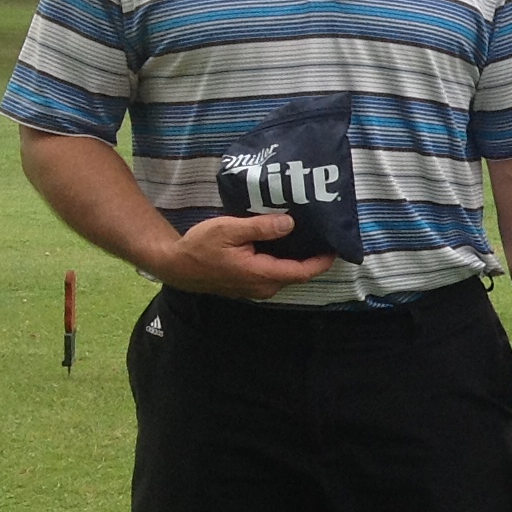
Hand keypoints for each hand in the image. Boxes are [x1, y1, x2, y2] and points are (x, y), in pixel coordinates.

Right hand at [151, 213, 332, 298]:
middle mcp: (263, 286)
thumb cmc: (200, 246)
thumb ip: (261, 227)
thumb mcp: (229, 230)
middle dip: (313, 257)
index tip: (336, 246)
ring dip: (298, 258)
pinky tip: (284, 242)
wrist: (176, 265)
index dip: (322, 261)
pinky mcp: (249, 284)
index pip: (302, 272)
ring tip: (307, 236)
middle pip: (298, 274)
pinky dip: (284, 260)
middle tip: (323, 234)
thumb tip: (290, 224)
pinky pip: (274, 273)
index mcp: (262, 274)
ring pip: (286, 274)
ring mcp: (256, 288)